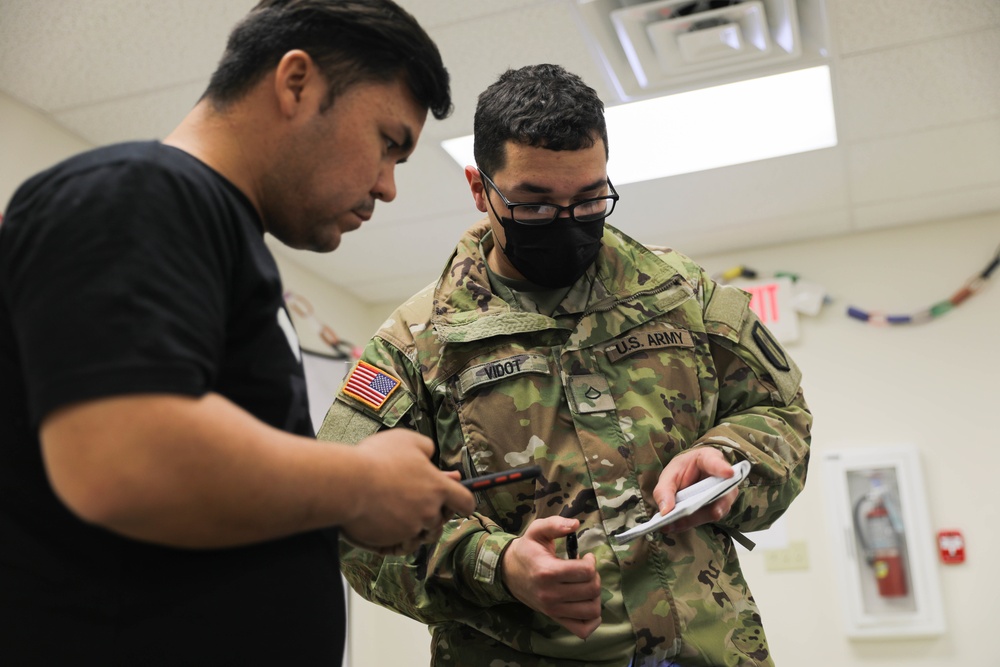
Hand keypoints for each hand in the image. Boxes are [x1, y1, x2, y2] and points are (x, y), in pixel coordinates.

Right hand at [340, 429, 474, 553]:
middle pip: (441, 519)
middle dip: (435, 513)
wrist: (348, 484)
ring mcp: (411, 528)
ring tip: (401, 512)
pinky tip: (390, 526)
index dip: (464, 503)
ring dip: (417, 526)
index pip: (465, 501)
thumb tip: (432, 455)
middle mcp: (429, 511)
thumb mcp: (407, 440)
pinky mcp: (392, 540)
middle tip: (417, 500)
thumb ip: (426, 447)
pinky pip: (402, 545)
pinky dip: (398, 538)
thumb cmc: (377, 459)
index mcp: (438, 487)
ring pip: (422, 534)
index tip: (460, 503)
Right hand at [500, 517, 601, 638]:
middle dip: (594, 576)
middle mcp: (551, 594)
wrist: (508, 572)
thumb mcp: (537, 531)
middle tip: (584, 570)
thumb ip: (556, 524)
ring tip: (585, 586)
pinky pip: (582, 630)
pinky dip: (592, 620)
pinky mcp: (555, 619)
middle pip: (592, 589)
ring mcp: (553, 610)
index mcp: (548, 571)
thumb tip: (576, 523)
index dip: (591, 562)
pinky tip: (587, 604)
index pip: (586, 572)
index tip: (584, 557)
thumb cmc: (527, 550)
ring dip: (595, 596)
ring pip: (592, 610)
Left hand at [652, 448, 738, 533]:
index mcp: (709, 458)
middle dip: (700, 505)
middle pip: (718, 493)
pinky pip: (707, 518)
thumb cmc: (682, 470)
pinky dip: (690, 522)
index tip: (728, 472)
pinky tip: (675, 525)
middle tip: (683, 513)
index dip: (722, 467)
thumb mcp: (669, 475)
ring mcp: (725, 494)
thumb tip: (665, 511)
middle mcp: (723, 477)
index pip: (717, 462)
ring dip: (692, 518)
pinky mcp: (721, 509)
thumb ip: (664, 490)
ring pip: (715, 510)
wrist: (689, 476)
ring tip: (672, 523)